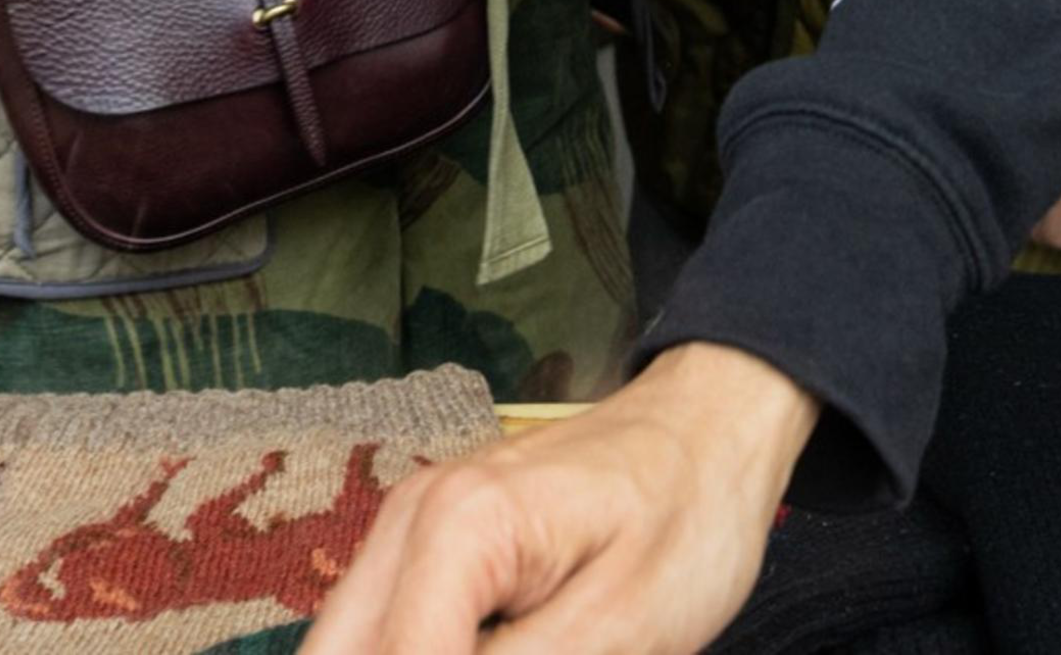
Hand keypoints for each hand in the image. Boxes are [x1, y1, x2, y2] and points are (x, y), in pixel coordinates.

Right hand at [304, 342, 813, 654]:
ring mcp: (411, 526)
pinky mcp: (426, 545)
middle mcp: (412, 518)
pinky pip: (387, 629)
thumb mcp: (624, 627)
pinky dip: (425, 649)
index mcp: (460, 528)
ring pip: (351, 646)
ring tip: (534, 645)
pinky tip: (502, 645)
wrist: (710, 428)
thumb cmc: (689, 511)